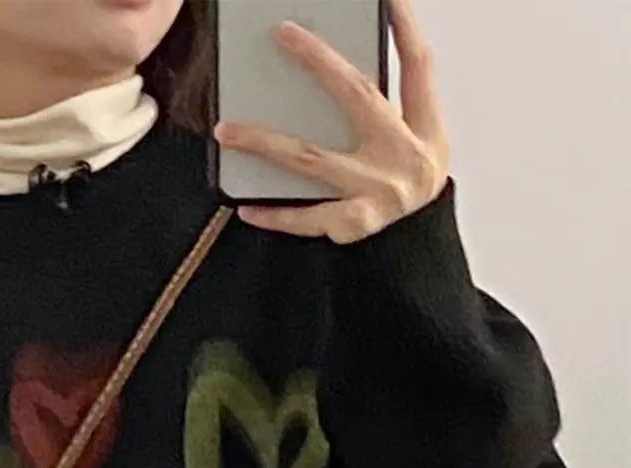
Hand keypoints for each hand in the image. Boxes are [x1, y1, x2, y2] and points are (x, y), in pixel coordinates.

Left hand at [214, 0, 450, 243]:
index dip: (404, 27)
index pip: (417, 66)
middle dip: (320, 61)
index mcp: (427, 131)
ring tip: (226, 130)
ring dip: (264, 142)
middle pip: (357, 96)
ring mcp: (378, 192)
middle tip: (283, 34)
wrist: (416, 255)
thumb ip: (384, 115)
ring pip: (310, 158)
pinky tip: (245, 206)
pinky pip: (305, 217)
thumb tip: (331, 75)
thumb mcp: (416, 148)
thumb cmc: (406, 193)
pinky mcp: (355, 224)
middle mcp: (405, 156)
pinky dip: (275, 214)